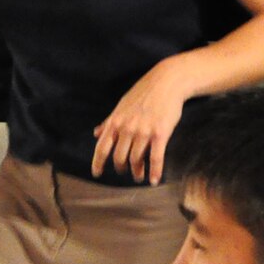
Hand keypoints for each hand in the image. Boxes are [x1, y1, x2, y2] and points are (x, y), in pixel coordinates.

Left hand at [90, 58, 189, 184]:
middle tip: (126, 172)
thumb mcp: (122, 105)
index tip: (97, 174)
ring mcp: (143, 132)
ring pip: (136, 160)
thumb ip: (109, 121)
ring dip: (137, 172)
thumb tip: (96, 133)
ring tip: (139, 176)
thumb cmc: (144, 92)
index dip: (98, 163)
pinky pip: (156, 158)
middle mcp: (127, 128)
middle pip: (119, 158)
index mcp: (116, 121)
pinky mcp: (160, 133)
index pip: (102, 147)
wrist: (167, 81)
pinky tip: (155, 181)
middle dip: (121, 168)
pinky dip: (155, 172)